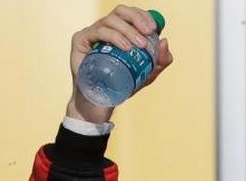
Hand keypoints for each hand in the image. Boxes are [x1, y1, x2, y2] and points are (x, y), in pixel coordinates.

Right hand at [66, 5, 174, 122]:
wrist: (100, 104)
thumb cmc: (121, 86)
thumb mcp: (146, 74)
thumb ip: (159, 61)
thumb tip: (165, 41)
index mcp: (119, 32)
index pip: (131, 14)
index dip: (143, 16)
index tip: (154, 29)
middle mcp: (105, 29)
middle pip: (120, 11)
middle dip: (137, 18)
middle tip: (148, 32)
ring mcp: (92, 34)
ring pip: (110, 20)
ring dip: (128, 30)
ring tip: (139, 45)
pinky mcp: (80, 40)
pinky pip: (98, 32)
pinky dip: (114, 36)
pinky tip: (125, 47)